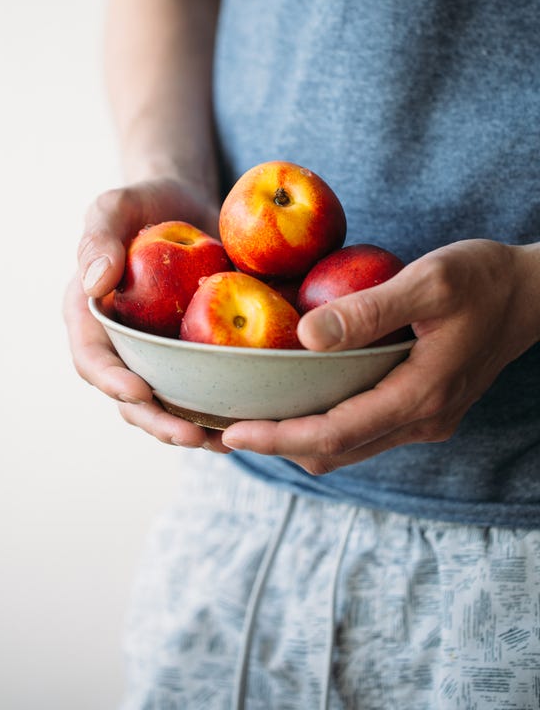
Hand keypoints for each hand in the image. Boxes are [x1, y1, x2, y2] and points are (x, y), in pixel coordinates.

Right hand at [64, 178, 230, 451]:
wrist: (188, 204)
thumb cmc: (144, 201)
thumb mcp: (115, 206)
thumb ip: (98, 236)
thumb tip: (94, 283)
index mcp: (92, 318)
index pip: (93, 360)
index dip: (112, 382)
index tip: (140, 392)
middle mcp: (124, 346)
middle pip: (132, 399)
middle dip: (158, 421)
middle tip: (191, 435)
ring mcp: (161, 355)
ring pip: (171, 403)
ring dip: (194, 427)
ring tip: (226, 441)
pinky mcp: (197, 354)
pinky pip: (208, 386)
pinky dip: (225, 405)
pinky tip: (255, 417)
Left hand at [222, 239, 539, 473]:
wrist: (533, 294)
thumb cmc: (482, 278)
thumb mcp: (429, 281)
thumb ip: (369, 309)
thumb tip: (305, 335)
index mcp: (420, 395)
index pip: (334, 432)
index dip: (278, 438)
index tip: (230, 433)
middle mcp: (421, 420)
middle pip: (334, 451)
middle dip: (276, 446)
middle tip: (221, 428)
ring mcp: (424, 419)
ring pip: (347, 447)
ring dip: (297, 439)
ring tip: (247, 417)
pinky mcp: (424, 408)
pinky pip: (362, 430)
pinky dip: (323, 424)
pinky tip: (296, 398)